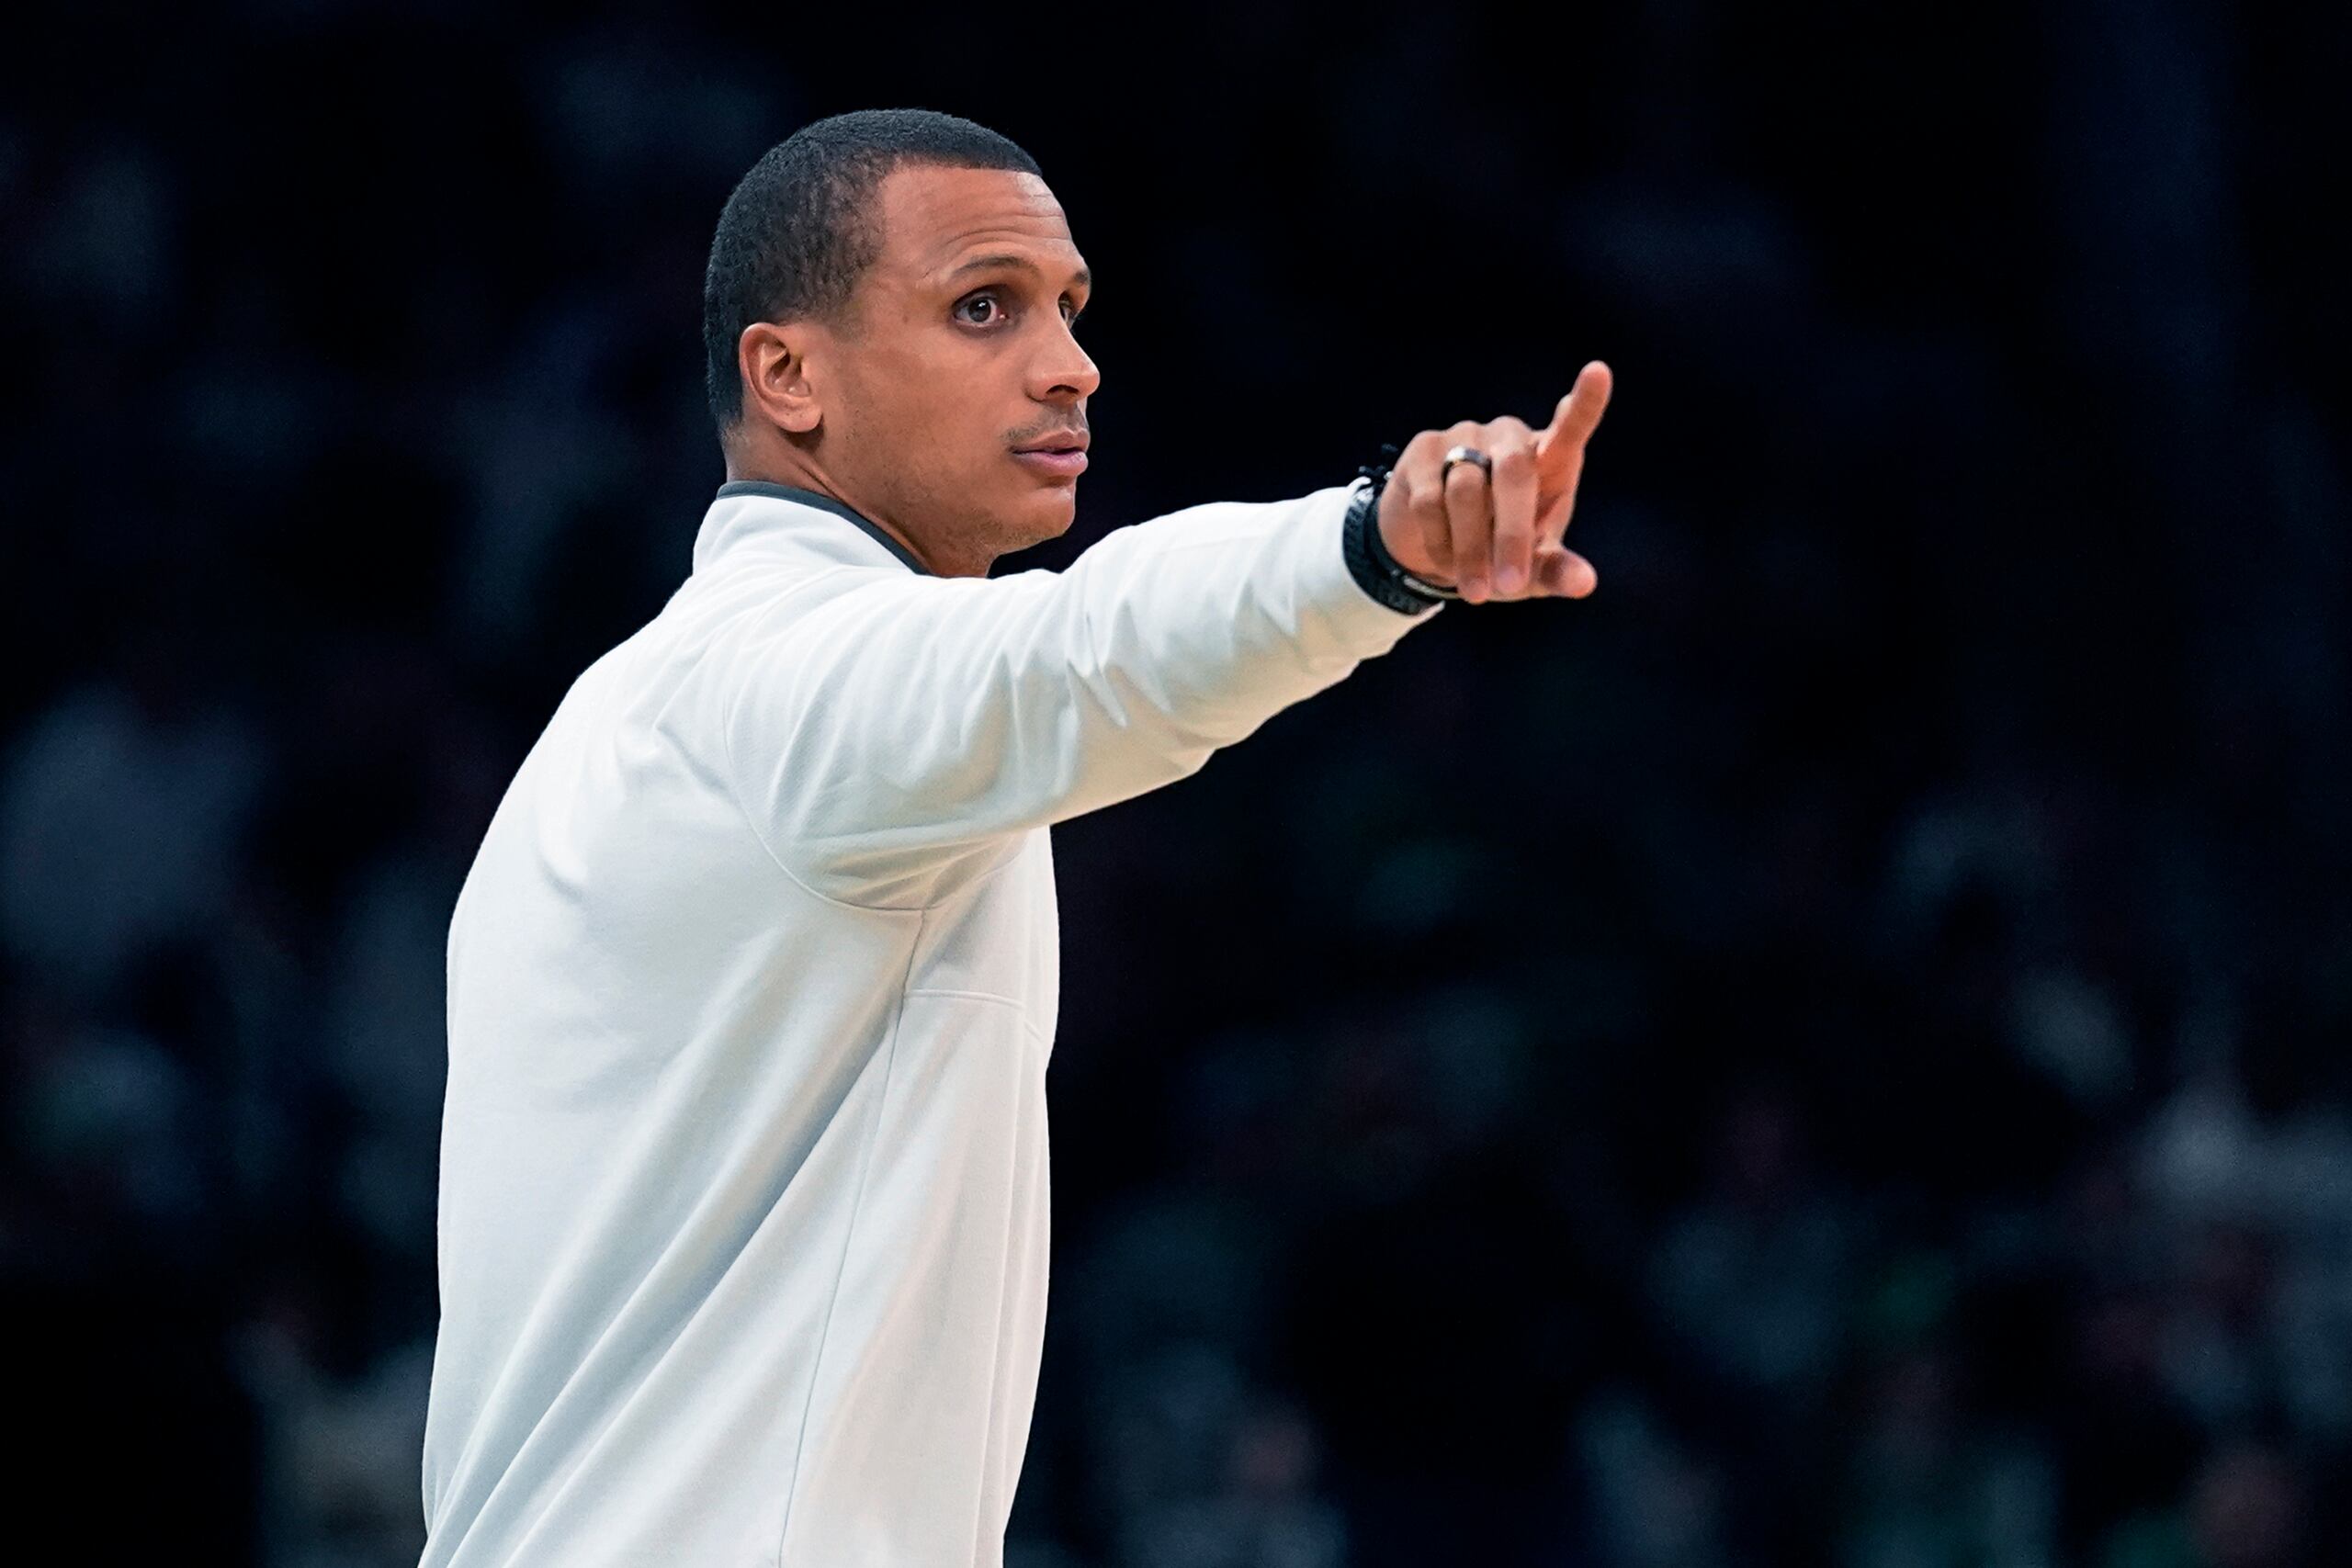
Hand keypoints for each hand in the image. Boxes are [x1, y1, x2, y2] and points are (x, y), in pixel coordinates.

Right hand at [1375, 361, 1612, 603]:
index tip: (1599, 372)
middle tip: (1511, 586)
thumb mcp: (1532, 570)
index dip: (1585, 403)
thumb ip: (1557, 572)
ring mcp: (1464, 437)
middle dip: (1511, 535)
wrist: (1432, 545)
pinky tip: (1447, 565)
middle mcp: (1510, 438)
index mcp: (1549, 461)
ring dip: (1471, 550)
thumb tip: (1585, 583)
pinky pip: (1429, 500)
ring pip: (1465, 492)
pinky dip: (1441, 543)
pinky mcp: (1424, 450)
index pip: (1570, 427)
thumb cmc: (1500, 551)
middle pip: (1514, 472)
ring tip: (1476, 592)